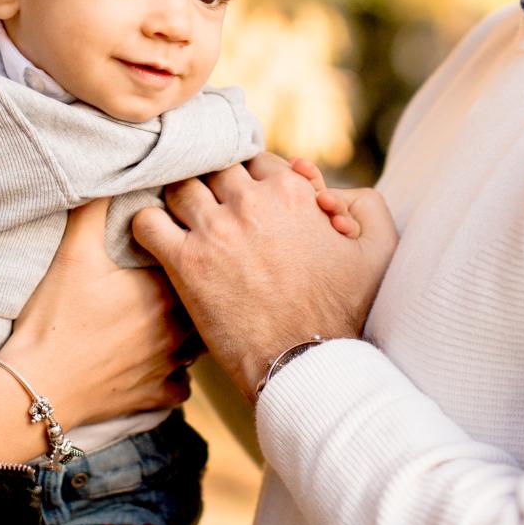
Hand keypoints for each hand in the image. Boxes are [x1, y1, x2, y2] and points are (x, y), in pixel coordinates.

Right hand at [0, 199, 191, 429]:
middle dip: (195, 293)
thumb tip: (107, 176)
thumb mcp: (73, 253)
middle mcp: (176, 327)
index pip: (194, 263)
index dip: (186, 257)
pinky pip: (181, 386)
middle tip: (179, 283)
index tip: (174, 252)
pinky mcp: (156, 395)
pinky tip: (159, 366)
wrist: (38, 385)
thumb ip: (94, 210)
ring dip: (188, 334)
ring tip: (168, 322)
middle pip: (203, 303)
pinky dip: (174, 377)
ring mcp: (169, 365)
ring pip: (198, 346)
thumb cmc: (55, 317)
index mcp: (163, 289)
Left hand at [133, 152, 397, 400]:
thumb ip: (365, 205)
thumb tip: (327, 189)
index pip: (255, 161)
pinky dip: (146, 223)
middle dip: (215, 184)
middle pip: (215, 168)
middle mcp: (250, 202)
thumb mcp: (377, 250)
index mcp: (290, 192)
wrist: (307, 363)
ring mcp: (215, 230)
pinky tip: (157, 237)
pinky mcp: (187, 263)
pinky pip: (147, 222)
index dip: (251, 181)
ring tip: (183, 220)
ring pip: (180, 187)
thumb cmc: (344, 311)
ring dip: (180, 200)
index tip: (249, 204)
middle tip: (214, 209)